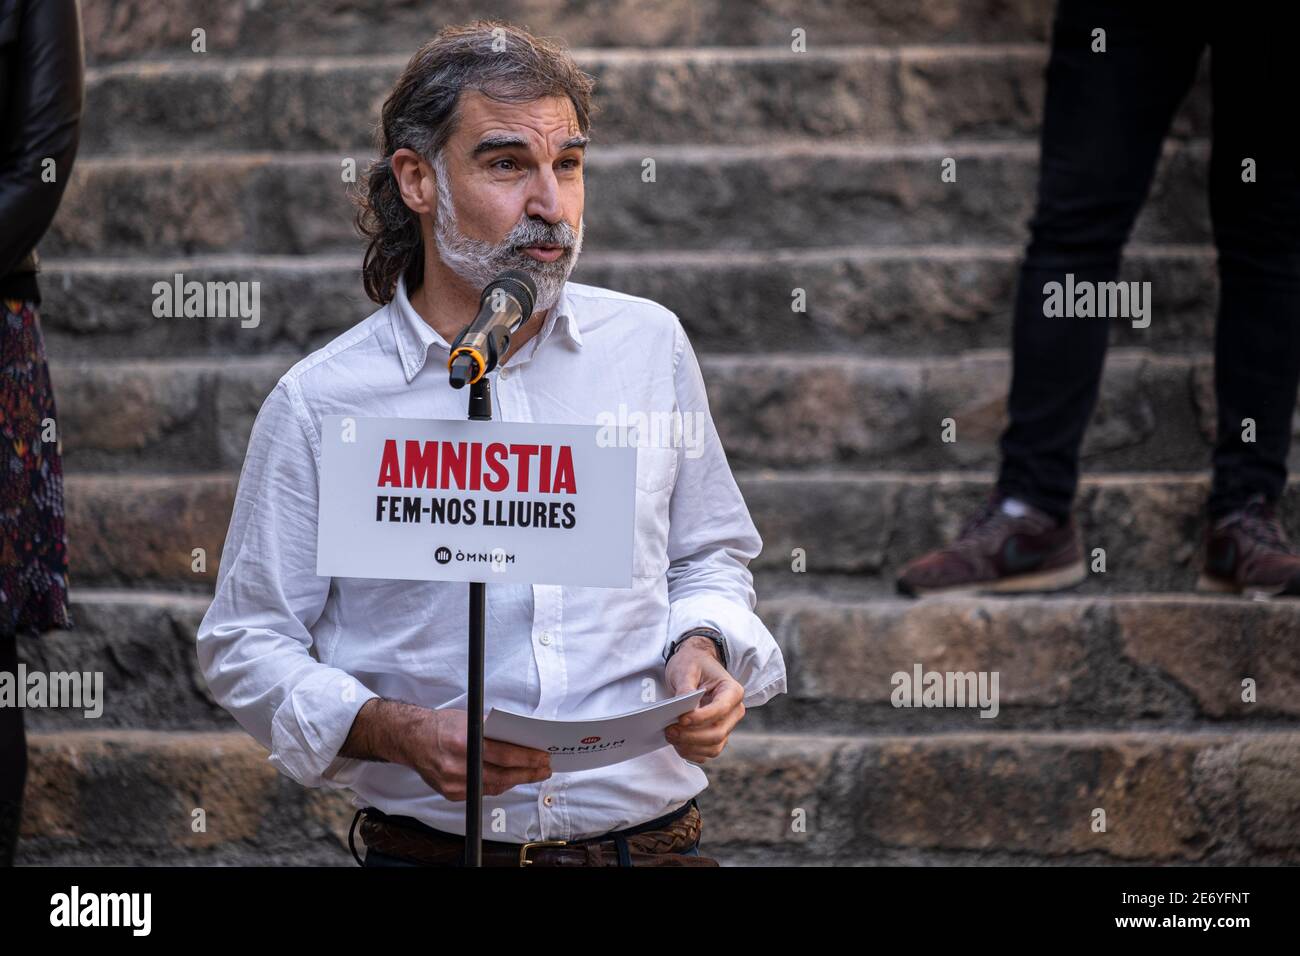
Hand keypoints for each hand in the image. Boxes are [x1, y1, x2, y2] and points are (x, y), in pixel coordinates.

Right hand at [406, 708, 551, 800]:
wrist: (412, 739)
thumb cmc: (442, 726)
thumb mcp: (470, 719)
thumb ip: (494, 731)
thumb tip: (522, 738)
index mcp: (463, 742)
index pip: (504, 754)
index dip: (527, 758)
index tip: (543, 756)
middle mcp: (457, 766)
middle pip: (502, 775)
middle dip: (528, 773)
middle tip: (544, 769)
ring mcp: (453, 783)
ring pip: (493, 786)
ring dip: (516, 780)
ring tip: (533, 774)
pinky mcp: (450, 793)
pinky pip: (481, 791)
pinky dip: (498, 785)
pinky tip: (510, 779)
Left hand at [663, 637, 745, 762]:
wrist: (695, 665)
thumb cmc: (693, 664)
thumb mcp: (686, 668)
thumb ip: (685, 689)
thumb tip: (681, 710)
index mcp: (732, 691)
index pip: (720, 709)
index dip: (701, 718)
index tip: (681, 719)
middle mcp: (734, 711)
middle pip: (718, 733)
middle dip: (692, 736)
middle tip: (669, 731)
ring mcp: (727, 726)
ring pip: (713, 747)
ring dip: (690, 746)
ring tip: (670, 736)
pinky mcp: (717, 736)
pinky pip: (707, 752)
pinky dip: (692, 752)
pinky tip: (677, 743)